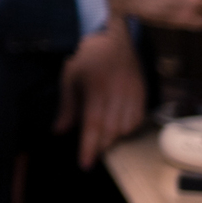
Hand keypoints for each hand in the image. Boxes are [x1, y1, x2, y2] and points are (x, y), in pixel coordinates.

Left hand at [54, 22, 145, 168]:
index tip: (85, 164)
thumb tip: (59, 131)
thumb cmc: (86, 59)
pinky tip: (117, 128)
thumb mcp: (69, 78)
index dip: (89, 147)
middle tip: (91, 152)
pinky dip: (128, 129)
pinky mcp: (142, 92)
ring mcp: (132, 92)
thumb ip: (66, 107)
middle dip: (101, 146)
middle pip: (111, 130)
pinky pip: (138, 120)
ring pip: (126, 128)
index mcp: (95, 87)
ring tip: (102, 139)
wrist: (112, 38)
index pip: (93, 124)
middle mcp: (117, 92)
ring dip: (114, 138)